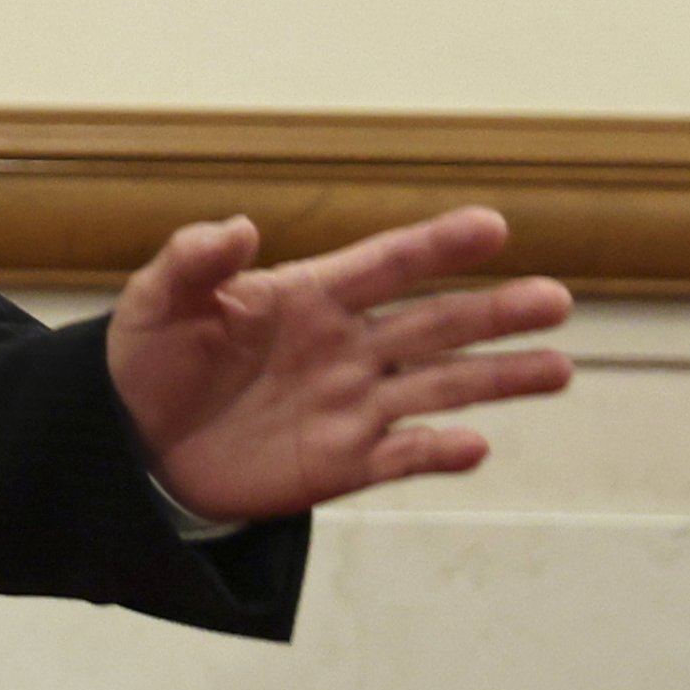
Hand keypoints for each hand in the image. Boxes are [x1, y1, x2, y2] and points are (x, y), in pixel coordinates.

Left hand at [110, 206, 573, 525]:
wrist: (130, 443)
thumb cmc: (146, 358)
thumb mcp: (155, 302)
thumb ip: (193, 261)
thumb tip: (238, 226)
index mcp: (306, 298)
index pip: (383, 265)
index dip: (436, 246)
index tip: (492, 226)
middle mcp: (343, 348)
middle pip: (432, 324)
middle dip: (493, 311)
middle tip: (555, 298)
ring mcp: (349, 406)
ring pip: (439, 388)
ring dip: (498, 379)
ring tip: (558, 368)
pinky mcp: (340, 463)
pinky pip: (401, 457)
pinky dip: (438, 452)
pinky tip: (474, 445)